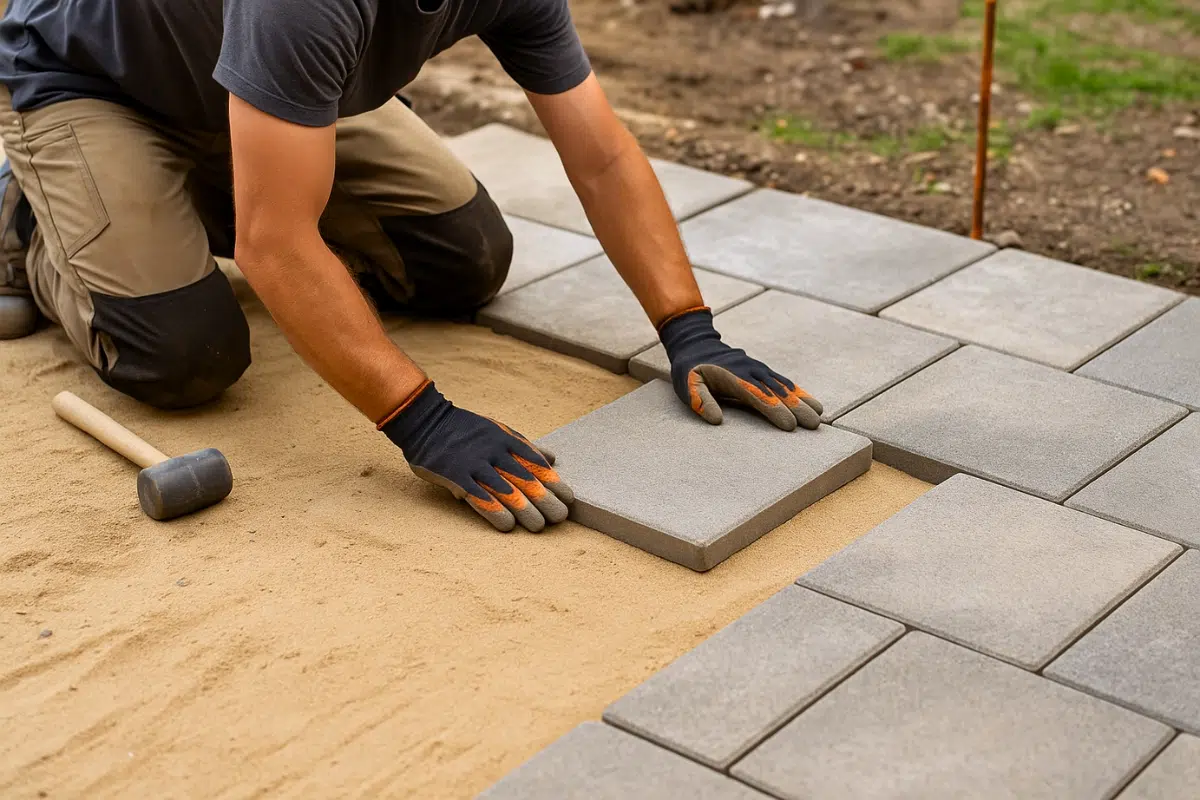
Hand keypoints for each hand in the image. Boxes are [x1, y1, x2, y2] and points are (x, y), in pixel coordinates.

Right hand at [379, 380, 573, 531]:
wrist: (426, 421)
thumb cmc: (466, 429)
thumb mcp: (499, 430)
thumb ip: (525, 446)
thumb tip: (552, 458)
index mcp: (507, 440)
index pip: (536, 463)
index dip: (554, 482)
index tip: (568, 498)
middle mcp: (494, 452)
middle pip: (525, 480)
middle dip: (545, 500)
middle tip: (560, 518)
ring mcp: (475, 464)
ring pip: (506, 491)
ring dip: (525, 511)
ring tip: (539, 527)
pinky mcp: (456, 476)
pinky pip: (479, 498)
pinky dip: (495, 512)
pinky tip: (508, 526)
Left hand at [658, 306, 822, 430]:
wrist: (696, 343)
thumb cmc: (691, 369)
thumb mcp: (688, 384)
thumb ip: (701, 401)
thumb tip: (716, 420)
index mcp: (734, 377)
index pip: (757, 396)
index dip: (774, 410)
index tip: (789, 425)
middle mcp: (751, 372)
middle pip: (777, 392)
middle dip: (797, 408)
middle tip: (814, 424)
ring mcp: (759, 370)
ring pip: (784, 386)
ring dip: (802, 401)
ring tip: (820, 415)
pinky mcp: (763, 370)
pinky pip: (784, 382)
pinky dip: (799, 392)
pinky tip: (812, 403)